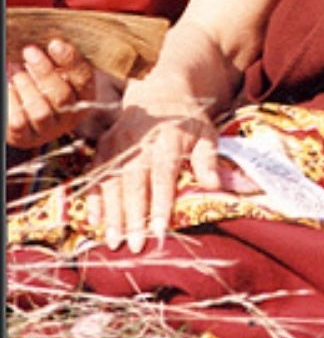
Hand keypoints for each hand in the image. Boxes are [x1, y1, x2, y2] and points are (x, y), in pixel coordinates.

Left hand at [7, 39, 94, 147]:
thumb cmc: (46, 83)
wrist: (29, 113)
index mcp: (84, 95)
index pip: (84, 78)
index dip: (71, 61)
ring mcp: (49, 130)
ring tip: (16, 69)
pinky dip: (12, 102)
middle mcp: (70, 116)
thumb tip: (53, 43)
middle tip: (29, 50)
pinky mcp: (27, 139)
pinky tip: (9, 87)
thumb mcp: (58, 69)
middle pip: (62, 96)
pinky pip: (19, 123)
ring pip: (40, 112)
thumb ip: (59, 58)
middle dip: (44, 71)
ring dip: (26, 86)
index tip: (54, 44)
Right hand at [86, 75, 221, 253]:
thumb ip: (209, 159)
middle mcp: (140, 142)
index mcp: (167, 139)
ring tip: (113, 241)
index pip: (163, 176)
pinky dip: (94, 198)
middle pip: (135, 184)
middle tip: (134, 246)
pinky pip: (96, 174)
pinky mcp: (105, 146)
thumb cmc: (188, 120)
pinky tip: (94, 220)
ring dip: (112, 214)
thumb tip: (215, 185)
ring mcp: (118, 144)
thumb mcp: (206, 133)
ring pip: (113, 183)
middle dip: (133, 217)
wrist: (161, 91)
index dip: (161, 205)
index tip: (160, 231)